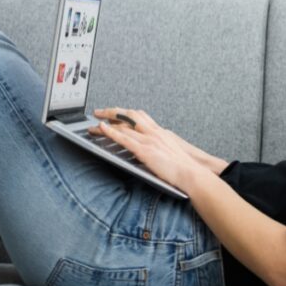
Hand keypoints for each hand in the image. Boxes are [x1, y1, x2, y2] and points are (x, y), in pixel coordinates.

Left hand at [90, 108, 216, 189]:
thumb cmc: (184, 167)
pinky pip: (124, 138)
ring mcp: (149, 140)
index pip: (140, 116)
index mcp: (160, 132)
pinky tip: (101, 129)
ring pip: (124, 125)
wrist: (191, 173)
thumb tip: (150, 152)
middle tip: (100, 112)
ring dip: (106, 122)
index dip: (125, 113)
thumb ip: (159, 148)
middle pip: (130, 115)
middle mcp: (154, 132)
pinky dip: (111, 131)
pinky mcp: (145, 151)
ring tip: (93, 123)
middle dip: (113, 111)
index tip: (115, 113)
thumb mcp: (171, 152)